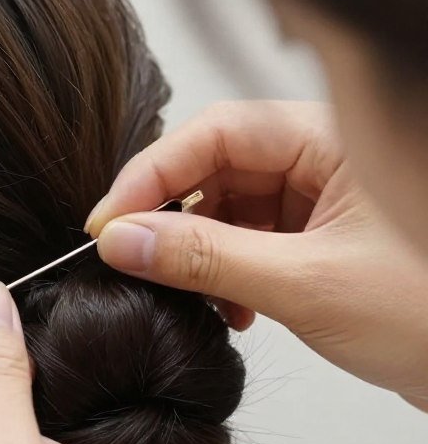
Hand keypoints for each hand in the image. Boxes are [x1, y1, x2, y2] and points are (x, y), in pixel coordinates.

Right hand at [86, 100, 427, 409]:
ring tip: (193, 297)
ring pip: (227, 206)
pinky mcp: (318, 239)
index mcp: (332, 140)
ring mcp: (321, 200)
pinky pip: (248, 239)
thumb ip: (206, 260)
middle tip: (129, 257)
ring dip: (197, 252)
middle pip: (215, 166)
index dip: (153, 174)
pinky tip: (229, 311)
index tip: (110, 222)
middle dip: (171, 216)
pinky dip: (225, 273)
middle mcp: (324, 159)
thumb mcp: (305, 286)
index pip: (216, 132)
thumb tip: (125, 240)